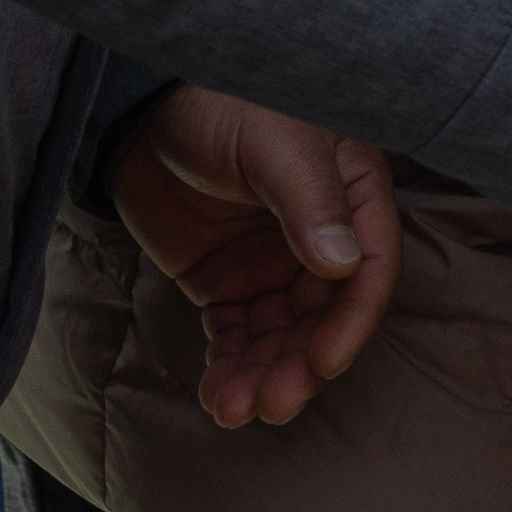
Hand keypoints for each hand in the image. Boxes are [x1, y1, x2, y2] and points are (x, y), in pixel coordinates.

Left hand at [114, 88, 398, 430]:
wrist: (141, 112)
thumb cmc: (223, 103)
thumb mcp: (274, 142)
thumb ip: (309, 199)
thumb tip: (343, 263)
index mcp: (354, 194)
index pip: (370, 266)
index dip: (352, 319)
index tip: (325, 362)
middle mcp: (323, 235)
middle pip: (325, 313)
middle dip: (300, 363)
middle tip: (273, 403)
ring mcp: (274, 262)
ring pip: (281, 333)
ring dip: (264, 373)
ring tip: (233, 408)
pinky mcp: (227, 281)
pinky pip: (236, 334)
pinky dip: (229, 365)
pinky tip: (217, 393)